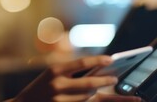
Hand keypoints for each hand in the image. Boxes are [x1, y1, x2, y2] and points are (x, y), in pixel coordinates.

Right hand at [9, 55, 137, 101]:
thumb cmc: (41, 86)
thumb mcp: (52, 73)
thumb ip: (72, 72)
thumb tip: (99, 71)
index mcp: (55, 70)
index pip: (81, 63)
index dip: (98, 60)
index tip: (111, 59)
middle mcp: (57, 84)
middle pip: (89, 84)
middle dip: (104, 81)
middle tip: (114, 79)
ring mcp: (60, 100)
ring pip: (88, 97)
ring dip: (97, 93)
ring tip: (106, 87)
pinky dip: (93, 101)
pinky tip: (105, 98)